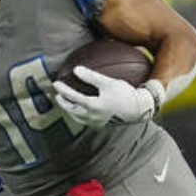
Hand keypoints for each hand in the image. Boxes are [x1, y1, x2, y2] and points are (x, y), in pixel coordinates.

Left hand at [52, 66, 166, 126]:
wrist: (140, 110)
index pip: (73, 98)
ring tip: (67, 103)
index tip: (56, 83)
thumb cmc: (125, 94)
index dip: (63, 90)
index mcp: (93, 106)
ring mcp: (97, 123)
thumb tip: (76, 69)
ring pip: (78, 118)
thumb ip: (92, 76)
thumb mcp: (109, 83)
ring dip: (70, 110)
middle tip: (57, 96)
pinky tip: (80, 109)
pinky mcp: (102, 125)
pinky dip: (79, 115)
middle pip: (72, 111)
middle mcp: (93, 117)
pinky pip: (85, 121)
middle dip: (63, 103)